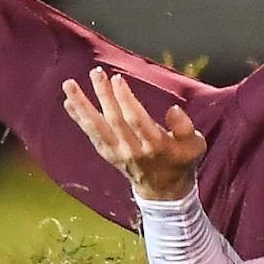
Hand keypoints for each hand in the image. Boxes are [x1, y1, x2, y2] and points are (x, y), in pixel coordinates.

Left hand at [62, 66, 206, 201]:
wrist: (163, 190)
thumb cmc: (181, 161)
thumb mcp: (194, 145)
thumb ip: (184, 127)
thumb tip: (173, 109)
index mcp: (155, 145)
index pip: (136, 120)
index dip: (125, 100)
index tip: (118, 79)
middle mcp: (132, 150)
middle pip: (113, 120)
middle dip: (103, 95)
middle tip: (96, 72)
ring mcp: (117, 153)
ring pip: (96, 127)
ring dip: (82, 105)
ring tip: (69, 85)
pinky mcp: (108, 154)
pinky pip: (91, 134)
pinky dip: (79, 118)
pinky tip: (68, 102)